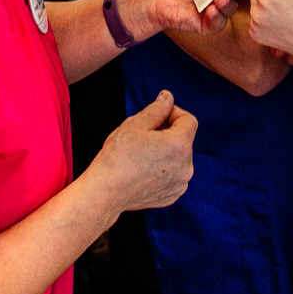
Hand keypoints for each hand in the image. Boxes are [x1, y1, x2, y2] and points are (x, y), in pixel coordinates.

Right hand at [90, 91, 196, 212]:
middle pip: (182, 139)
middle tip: (142, 136)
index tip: (157, 115)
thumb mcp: (135, 124)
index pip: (188, 120)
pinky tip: (143, 170)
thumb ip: (157, 108)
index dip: (173, 113)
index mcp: (179, 146)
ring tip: (140, 155)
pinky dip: (162, 169)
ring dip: (164, 151)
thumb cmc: (116, 158)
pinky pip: (173, 174)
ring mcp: (180, 183)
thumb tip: (167, 98)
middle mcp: (186, 167)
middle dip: (166, 133)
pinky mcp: (172, 195)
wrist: (104, 193)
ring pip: (178, 157)